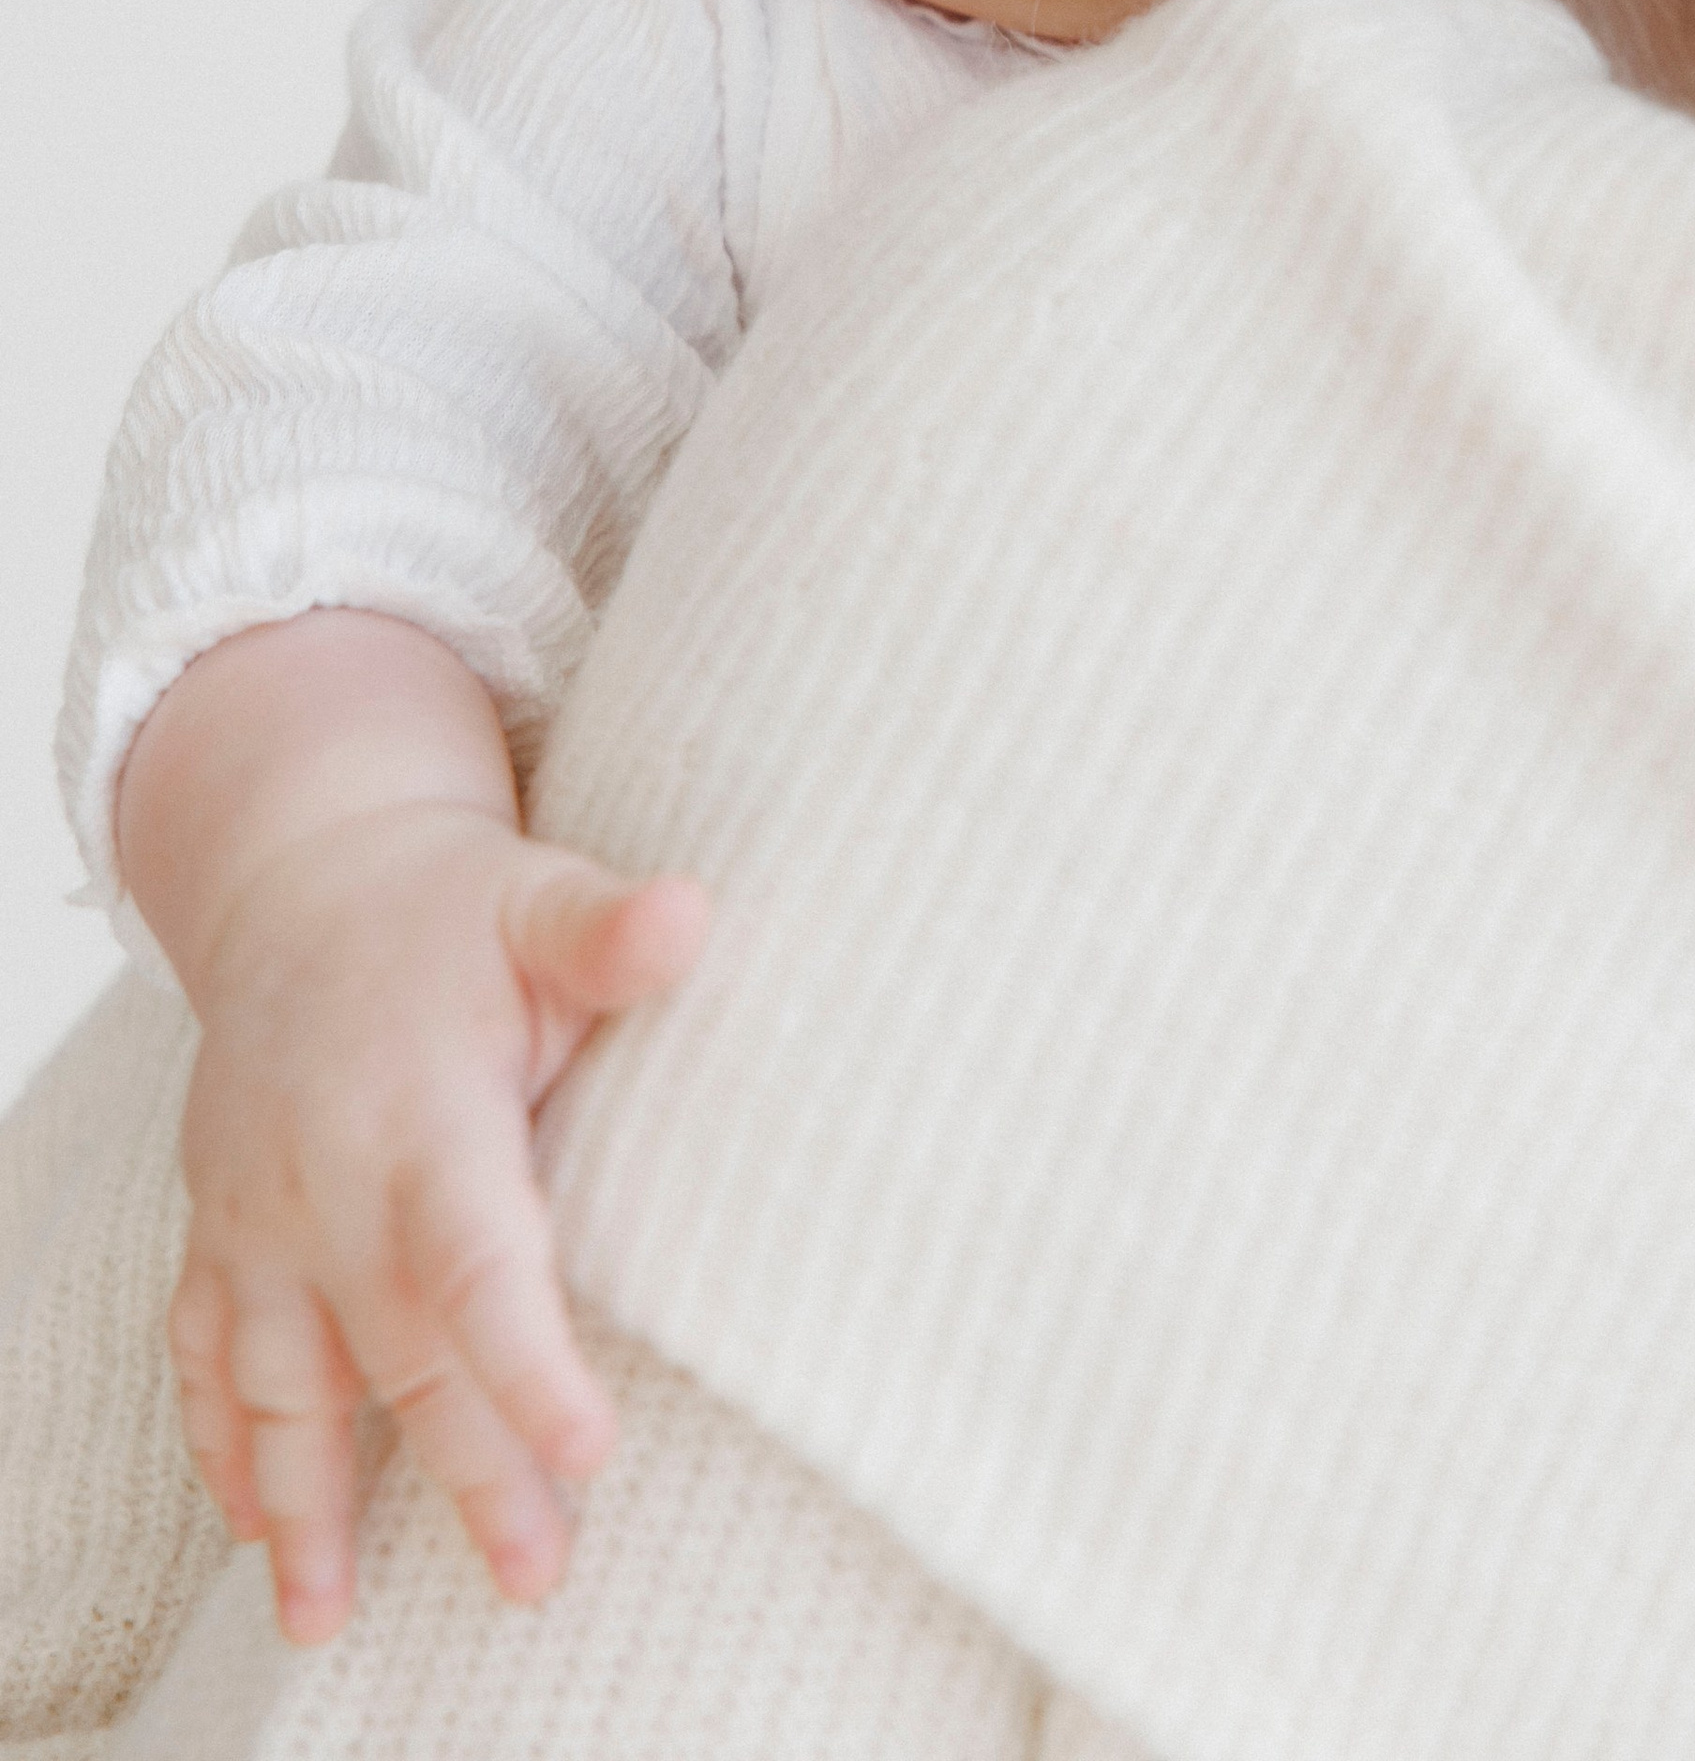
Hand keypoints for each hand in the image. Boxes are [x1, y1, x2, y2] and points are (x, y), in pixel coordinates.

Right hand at [165, 799, 706, 1643]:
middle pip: (402, 1352)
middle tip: (534, 1573)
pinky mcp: (219, 1232)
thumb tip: (692, 915)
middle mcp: (326, 1182)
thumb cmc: (449, 910)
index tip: (590, 1452)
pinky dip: (218, 1446)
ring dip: (304, 1504)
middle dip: (467, 1469)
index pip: (479, 1258)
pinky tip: (249, 1528)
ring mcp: (259, 1217)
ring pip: (280, 1384)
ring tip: (329, 1614)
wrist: (301, 879)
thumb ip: (606, 930)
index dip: (528, 1361)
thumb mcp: (537, 897)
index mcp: (422, 1112)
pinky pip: (202, 1357)